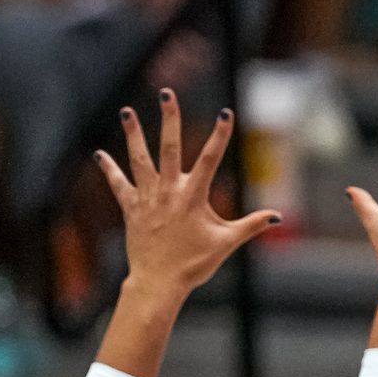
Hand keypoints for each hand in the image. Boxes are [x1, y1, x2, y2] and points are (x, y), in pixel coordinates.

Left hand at [96, 90, 279, 298]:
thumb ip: (251, 226)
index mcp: (193, 196)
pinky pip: (119, 185)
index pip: (210, 159)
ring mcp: (147, 198)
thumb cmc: (194, 264)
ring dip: (134, 134)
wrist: (158, 282)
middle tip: (167, 94)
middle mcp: (168, 191)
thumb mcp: (226, 243)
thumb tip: (277, 216)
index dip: (220, 135)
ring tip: (127, 111)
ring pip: (139, 159)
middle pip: (169, 147)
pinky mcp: (131, 209)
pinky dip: (110, 169)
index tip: (225, 113)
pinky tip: (100, 154)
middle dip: (169, 119)